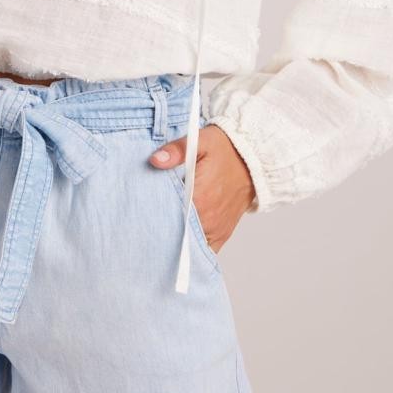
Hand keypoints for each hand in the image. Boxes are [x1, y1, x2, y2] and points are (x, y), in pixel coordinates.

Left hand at [149, 124, 255, 252]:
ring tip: (160, 228)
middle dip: (161, 228)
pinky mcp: (221, 235)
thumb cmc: (224, 150)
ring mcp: (216, 230)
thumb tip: (156, 160)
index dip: (153, 215)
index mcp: (200, 198)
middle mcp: (209, 219)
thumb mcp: (200, 141)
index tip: (141, 213)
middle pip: (176, 233)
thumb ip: (177, 151)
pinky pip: (204, 250)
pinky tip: (179, 237)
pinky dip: (191, 247)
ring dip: (175, 238)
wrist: (251, 161)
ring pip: (188, 244)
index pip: (168, 216)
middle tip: (145, 221)